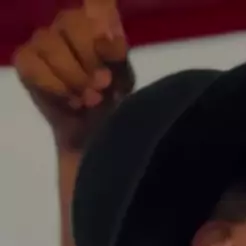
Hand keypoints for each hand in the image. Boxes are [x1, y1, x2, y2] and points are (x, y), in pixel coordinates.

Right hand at [14, 0, 134, 151]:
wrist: (92, 136)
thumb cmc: (110, 103)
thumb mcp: (124, 81)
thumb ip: (117, 55)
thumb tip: (105, 38)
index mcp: (98, 22)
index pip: (98, 0)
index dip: (99, 5)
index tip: (107, 26)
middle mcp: (70, 24)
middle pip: (72, 21)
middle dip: (88, 58)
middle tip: (102, 85)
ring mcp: (45, 40)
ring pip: (49, 43)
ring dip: (72, 76)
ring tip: (89, 100)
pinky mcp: (26, 61)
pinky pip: (32, 63)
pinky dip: (54, 86)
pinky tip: (70, 101)